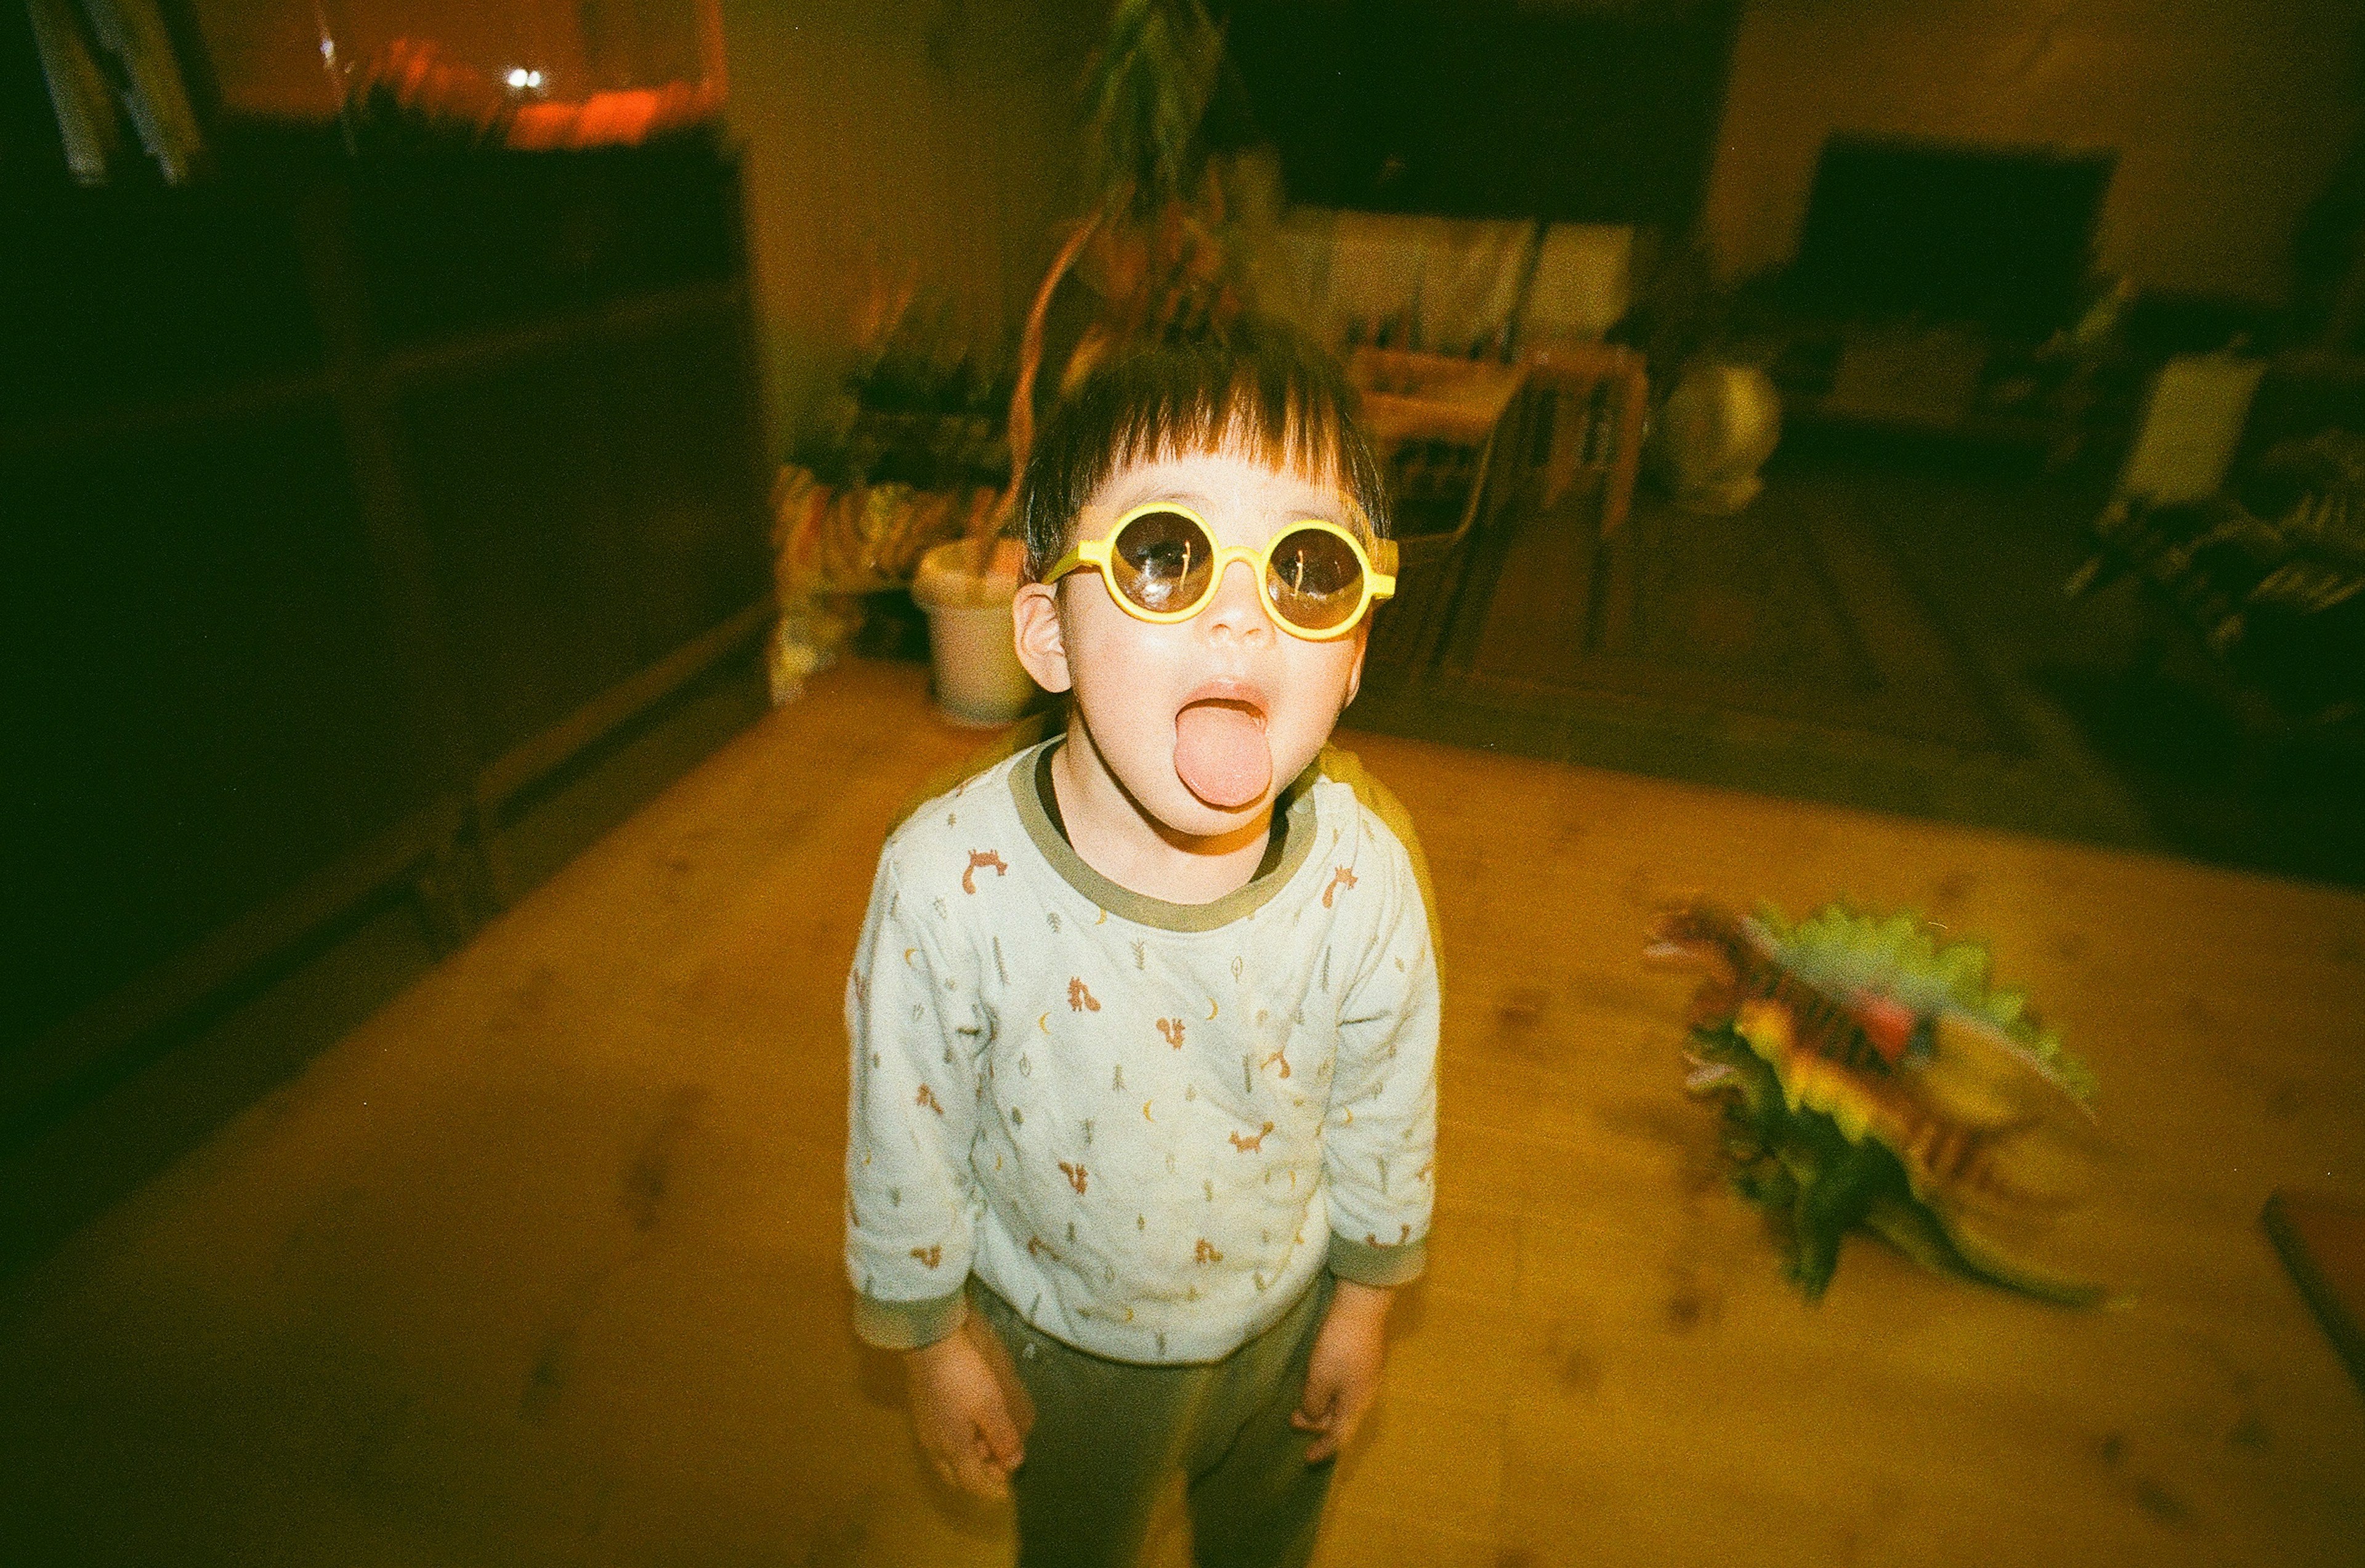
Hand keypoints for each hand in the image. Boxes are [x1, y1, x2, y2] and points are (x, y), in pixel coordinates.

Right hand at [905, 1313, 1031, 1498]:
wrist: (929, 1344)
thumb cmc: (963, 1377)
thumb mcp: (990, 1407)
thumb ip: (1003, 1438)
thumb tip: (1014, 1464)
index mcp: (953, 1449)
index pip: (973, 1483)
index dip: (993, 1488)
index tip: (1009, 1486)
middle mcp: (935, 1446)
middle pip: (957, 1476)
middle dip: (980, 1477)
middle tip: (1000, 1465)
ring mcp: (926, 1431)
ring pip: (947, 1460)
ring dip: (969, 1460)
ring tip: (989, 1444)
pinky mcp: (923, 1414)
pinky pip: (941, 1443)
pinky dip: (958, 1446)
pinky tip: (971, 1428)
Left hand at [1291, 1278, 1391, 1462]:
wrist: (1362, 1307)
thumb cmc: (1338, 1347)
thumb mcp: (1319, 1379)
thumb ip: (1314, 1405)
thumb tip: (1314, 1416)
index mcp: (1356, 1404)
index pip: (1340, 1437)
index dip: (1323, 1449)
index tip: (1307, 1459)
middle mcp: (1365, 1394)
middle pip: (1341, 1419)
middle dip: (1317, 1424)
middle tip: (1292, 1419)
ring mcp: (1367, 1376)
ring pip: (1343, 1402)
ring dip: (1321, 1406)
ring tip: (1301, 1401)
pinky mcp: (1363, 1360)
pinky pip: (1344, 1387)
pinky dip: (1328, 1392)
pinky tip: (1317, 1382)